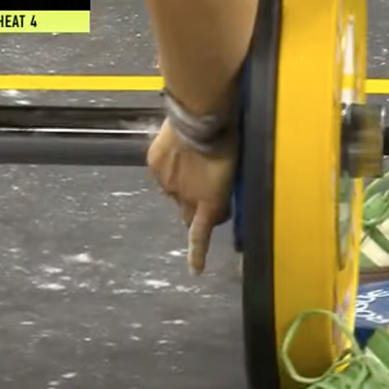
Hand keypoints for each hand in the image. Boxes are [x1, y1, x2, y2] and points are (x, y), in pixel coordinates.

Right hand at [147, 120, 236, 274]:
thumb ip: (222, 190)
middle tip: (202, 192)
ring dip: (183, 186)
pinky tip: (179, 154)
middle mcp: (186, 198)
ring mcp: (167, 183)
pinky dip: (170, 170)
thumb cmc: (227, 141)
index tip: (195, 270)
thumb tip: (218, 200)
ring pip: (174, 193)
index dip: (197, 254)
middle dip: (194, 209)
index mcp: (209, 202)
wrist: (200, 117)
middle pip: (187, 214)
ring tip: (193, 163)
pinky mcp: (155, 167)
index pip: (200, 236)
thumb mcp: (233, 171)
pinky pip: (163, 176)